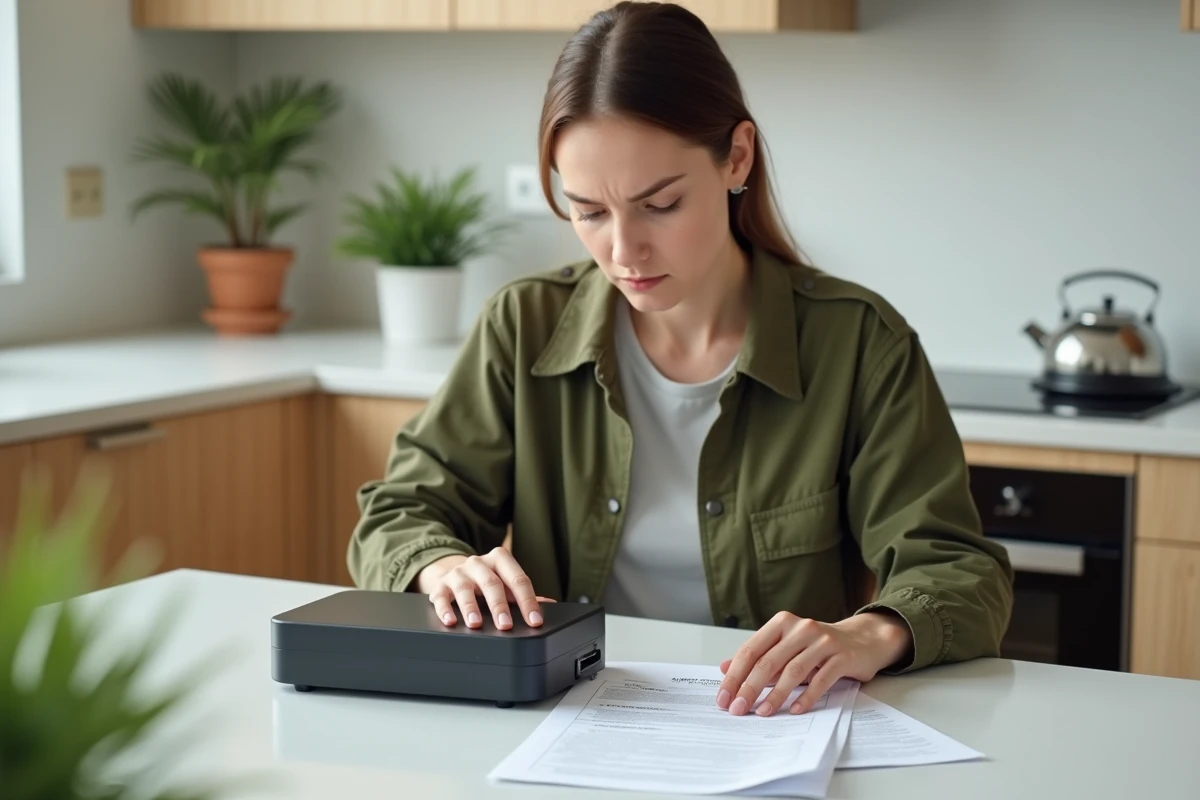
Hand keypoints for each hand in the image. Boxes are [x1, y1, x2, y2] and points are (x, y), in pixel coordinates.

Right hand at [415, 548, 554, 630]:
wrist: (453, 572)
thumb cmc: (486, 581)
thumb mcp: (505, 582)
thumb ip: (523, 593)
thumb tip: (549, 604)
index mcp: (500, 559)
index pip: (518, 579)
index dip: (528, 601)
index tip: (535, 620)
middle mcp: (478, 563)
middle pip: (491, 583)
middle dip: (499, 606)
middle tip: (506, 626)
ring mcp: (458, 573)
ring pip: (464, 588)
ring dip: (471, 607)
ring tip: (476, 624)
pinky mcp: (439, 585)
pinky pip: (440, 597)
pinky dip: (445, 610)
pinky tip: (450, 621)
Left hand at [716, 611, 911, 716]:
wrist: (863, 640)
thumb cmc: (818, 646)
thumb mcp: (786, 647)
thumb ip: (758, 657)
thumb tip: (724, 669)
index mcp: (782, 623)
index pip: (751, 650)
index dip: (734, 675)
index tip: (724, 698)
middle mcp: (801, 628)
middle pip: (768, 661)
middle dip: (749, 688)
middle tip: (738, 709)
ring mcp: (823, 641)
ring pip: (793, 671)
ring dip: (776, 695)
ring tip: (763, 713)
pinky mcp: (842, 656)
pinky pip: (821, 679)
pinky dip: (807, 697)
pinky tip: (795, 710)